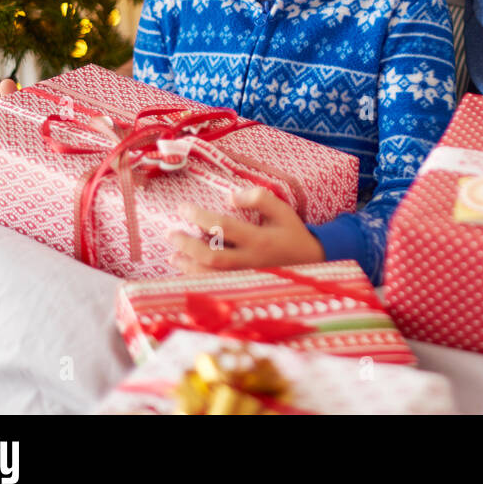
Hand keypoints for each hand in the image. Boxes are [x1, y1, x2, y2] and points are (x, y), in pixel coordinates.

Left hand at [167, 187, 324, 273]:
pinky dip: (199, 279)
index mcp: (260, 240)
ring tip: (172, 256)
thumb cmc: (292, 233)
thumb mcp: (283, 210)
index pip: (224, 227)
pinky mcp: (244, 286)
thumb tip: (231, 197)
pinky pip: (216, 286)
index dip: (200, 217)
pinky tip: (188, 271)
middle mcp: (250, 261)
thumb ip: (260, 199)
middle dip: (187, 245)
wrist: (311, 262)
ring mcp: (246, 277)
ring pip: (211, 277)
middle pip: (212, 257)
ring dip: (188, 266)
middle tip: (170, 233)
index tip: (183, 208)